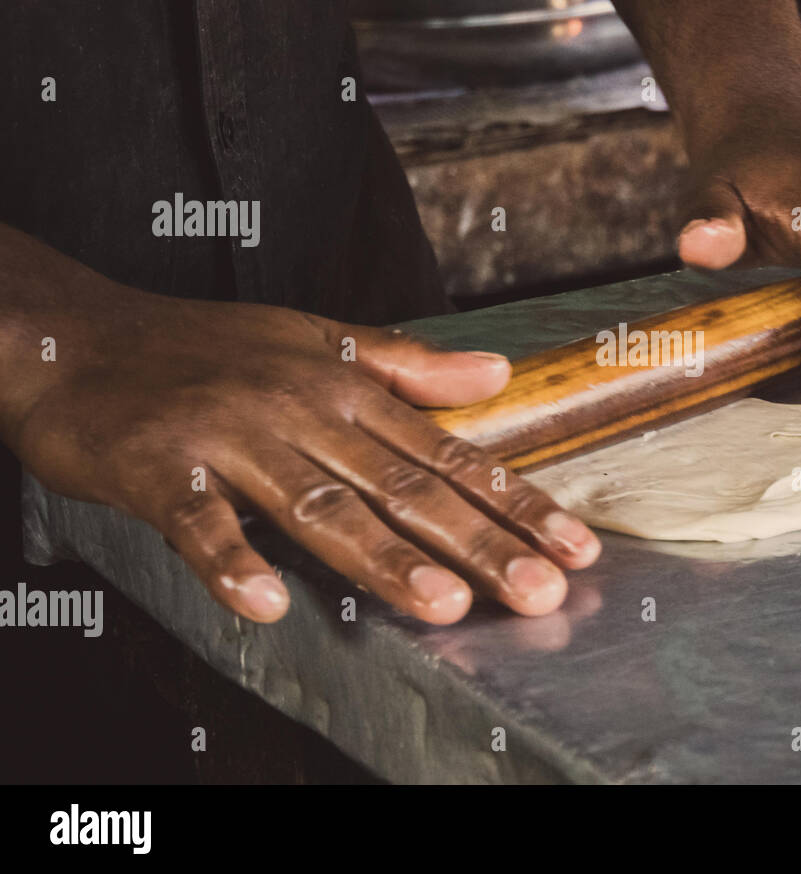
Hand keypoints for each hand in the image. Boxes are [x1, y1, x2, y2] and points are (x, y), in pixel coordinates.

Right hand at [7, 285, 600, 624]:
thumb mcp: (318, 341)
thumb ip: (409, 365)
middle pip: (406, 487)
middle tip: (540, 590)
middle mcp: (304, 413)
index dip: (517, 503)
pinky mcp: (161, 467)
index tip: (577, 547)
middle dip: (480, 542)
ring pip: (321, 504)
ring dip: (384, 559)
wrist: (81, 337)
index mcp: (349, 390)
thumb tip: (498, 372)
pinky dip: (232, 560)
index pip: (451, 454)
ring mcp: (233, 439)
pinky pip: (200, 521)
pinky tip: (267, 603)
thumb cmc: (208, 347)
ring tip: (445, 606)